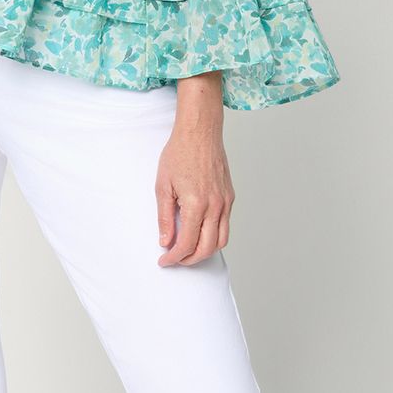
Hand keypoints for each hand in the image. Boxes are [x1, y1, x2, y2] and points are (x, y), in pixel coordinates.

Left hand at [155, 101, 234, 265]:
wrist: (200, 132)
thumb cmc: (180, 153)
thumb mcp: (163, 186)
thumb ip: (165, 217)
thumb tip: (166, 241)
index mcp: (196, 204)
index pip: (187, 243)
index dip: (174, 257)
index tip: (165, 260)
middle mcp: (215, 206)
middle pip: (207, 248)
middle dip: (190, 259)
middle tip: (175, 259)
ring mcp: (225, 202)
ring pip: (221, 240)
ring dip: (205, 251)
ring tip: (188, 249)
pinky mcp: (230, 196)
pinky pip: (225, 225)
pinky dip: (214, 235)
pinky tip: (200, 231)